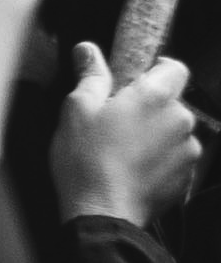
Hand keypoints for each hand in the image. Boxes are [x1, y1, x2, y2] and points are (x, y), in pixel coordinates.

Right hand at [58, 37, 198, 226]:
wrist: (100, 212)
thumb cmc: (85, 160)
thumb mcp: (76, 110)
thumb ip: (90, 76)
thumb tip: (88, 50)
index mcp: (155, 96)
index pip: (175, 68)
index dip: (157, 71)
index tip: (136, 82)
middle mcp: (180, 119)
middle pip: (172, 104)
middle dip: (150, 110)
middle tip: (117, 125)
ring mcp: (187, 150)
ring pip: (174, 133)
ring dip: (156, 137)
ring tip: (124, 154)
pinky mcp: (187, 177)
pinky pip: (175, 161)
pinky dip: (159, 163)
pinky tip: (133, 172)